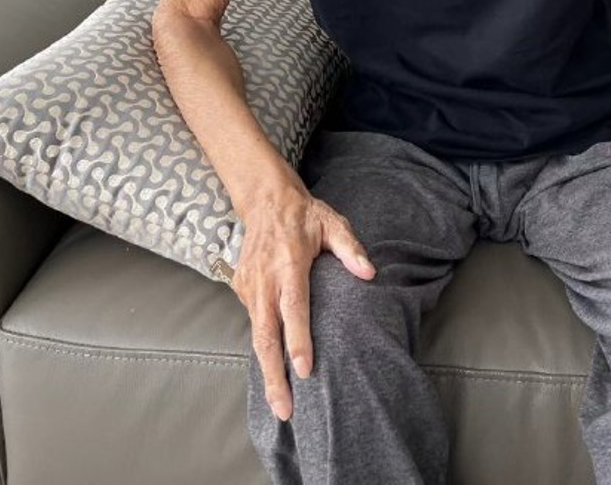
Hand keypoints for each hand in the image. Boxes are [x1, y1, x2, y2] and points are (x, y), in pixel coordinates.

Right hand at [230, 182, 375, 421]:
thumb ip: (351, 248)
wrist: (265, 200)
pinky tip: (272, 371)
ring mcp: (249, 285)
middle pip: (265, 335)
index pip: (293, 307)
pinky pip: (253, 323)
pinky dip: (261, 349)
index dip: (298, 340)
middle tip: (285, 410)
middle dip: (274, 375)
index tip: (305, 370)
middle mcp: (264, 279)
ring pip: (255, 335)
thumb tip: (369, 273)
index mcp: (289, 263)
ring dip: (266, 370)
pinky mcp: (240, 288)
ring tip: (280, 403)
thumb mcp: (332, 222)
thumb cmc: (304, 215)